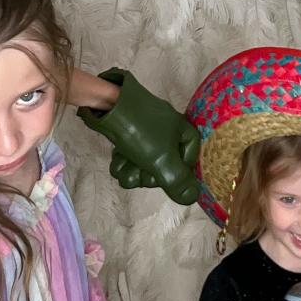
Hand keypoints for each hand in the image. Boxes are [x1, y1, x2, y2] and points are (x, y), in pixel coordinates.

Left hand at [77, 68, 200, 204]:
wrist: (107, 103)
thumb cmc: (140, 131)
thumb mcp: (161, 160)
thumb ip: (178, 181)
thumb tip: (193, 197)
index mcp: (183, 131)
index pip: (189, 161)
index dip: (176, 175)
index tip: (164, 179)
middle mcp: (169, 129)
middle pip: (164, 163)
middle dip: (147, 174)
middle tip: (139, 174)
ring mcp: (148, 128)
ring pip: (145, 160)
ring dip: (132, 170)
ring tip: (123, 169)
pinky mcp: (131, 128)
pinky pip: (133, 151)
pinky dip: (124, 160)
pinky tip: (117, 162)